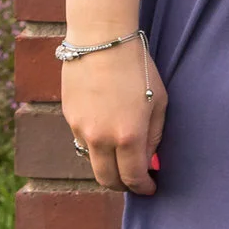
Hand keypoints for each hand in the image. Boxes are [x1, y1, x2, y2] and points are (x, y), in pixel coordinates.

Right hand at [60, 40, 166, 193]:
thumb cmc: (138, 66)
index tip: (151, 189)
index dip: (144, 188)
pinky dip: (95, 145)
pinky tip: (106, 131)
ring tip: (122, 159)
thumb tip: (150, 158)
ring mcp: (81, 130)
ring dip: (107, 167)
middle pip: (107, 180)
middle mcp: (101, 139)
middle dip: (123, 187)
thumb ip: (155, 134)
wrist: (100, 39)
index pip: (134, 177)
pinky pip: (82, 141)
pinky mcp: (69, 118)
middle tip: (135, 183)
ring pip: (92, 163)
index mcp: (128, 136)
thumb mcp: (159, 100)